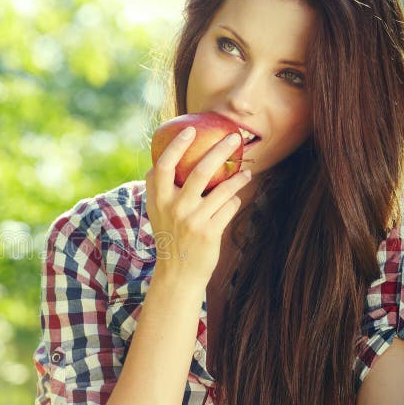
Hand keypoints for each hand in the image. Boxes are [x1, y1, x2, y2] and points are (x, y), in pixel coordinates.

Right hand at [145, 126, 251, 283]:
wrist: (177, 274)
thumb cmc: (170, 237)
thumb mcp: (157, 213)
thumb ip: (158, 190)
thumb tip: (159, 162)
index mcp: (158, 200)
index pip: (163, 166)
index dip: (176, 146)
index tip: (191, 130)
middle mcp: (174, 208)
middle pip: (199, 171)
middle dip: (219, 150)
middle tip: (234, 137)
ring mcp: (192, 220)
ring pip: (222, 189)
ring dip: (238, 178)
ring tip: (246, 173)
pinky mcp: (209, 232)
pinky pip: (229, 207)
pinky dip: (234, 202)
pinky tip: (235, 200)